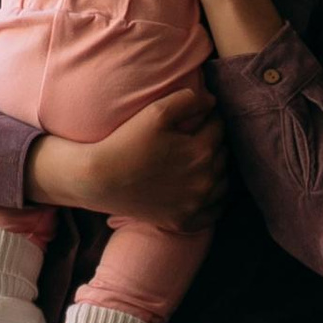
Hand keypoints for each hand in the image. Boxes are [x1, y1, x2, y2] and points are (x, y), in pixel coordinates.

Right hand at [29, 84, 226, 228]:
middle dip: (212, 142)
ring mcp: (195, 205)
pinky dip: (214, 200)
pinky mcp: (184, 222)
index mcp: (202, 151)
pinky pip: (214, 212)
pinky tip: (203, 189)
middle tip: (195, 137)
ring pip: (223, 183)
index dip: (208, 118)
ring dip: (216, 169)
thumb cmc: (126, 142)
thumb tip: (212, 100)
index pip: (218, 127)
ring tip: (199, 161)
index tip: (196, 117)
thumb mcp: (156, 112)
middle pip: (222, 154)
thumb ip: (188, 99)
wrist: (99, 180)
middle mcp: (205, 180)